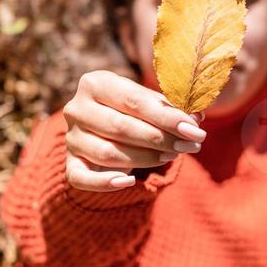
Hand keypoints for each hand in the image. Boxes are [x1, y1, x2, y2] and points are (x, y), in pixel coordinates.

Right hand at [63, 70, 205, 192]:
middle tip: (190, 145)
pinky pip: (82, 179)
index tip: (194, 128)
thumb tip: (196, 118)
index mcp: (95, 83)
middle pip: (121, 127)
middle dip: (161, 138)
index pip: (133, 100)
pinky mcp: (70, 164)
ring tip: (171, 155)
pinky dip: (105, 183)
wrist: (103, 130)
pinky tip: (128, 182)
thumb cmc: (132, 112)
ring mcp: (72, 138)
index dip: (166, 116)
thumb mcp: (149, 103)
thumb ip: (170, 108)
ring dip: (145, 158)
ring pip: (108, 154)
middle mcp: (77, 109)